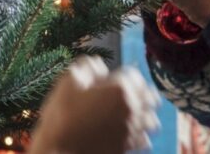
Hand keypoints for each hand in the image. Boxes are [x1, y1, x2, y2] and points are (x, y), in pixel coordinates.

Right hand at [29, 56, 160, 153]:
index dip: (126, 75)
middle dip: (142, 94)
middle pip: (151, 97)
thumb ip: (87, 66)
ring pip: (152, 121)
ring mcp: (132, 130)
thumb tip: (99, 65)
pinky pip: (145, 140)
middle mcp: (132, 108)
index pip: (136, 76)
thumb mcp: (69, 81)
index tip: (115, 79)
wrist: (58, 150)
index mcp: (120, 89)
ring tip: (133, 115)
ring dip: (145, 116)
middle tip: (130, 95)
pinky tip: (129, 133)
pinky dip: (140, 135)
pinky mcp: (128, 148)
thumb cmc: (61, 114)